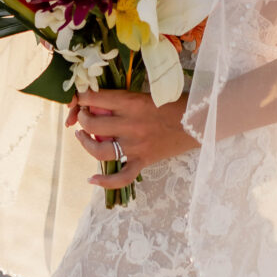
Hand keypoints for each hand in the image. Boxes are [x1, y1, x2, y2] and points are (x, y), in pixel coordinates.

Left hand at [66, 88, 198, 187]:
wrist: (197, 121)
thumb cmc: (173, 103)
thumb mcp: (147, 94)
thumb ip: (124, 99)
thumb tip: (98, 102)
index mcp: (132, 102)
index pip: (97, 99)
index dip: (82, 97)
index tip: (79, 97)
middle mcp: (131, 124)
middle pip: (93, 124)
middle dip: (82, 119)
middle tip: (82, 116)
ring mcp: (136, 146)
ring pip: (100, 150)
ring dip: (85, 143)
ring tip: (81, 135)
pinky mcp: (143, 161)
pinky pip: (121, 177)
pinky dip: (105, 182)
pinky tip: (91, 179)